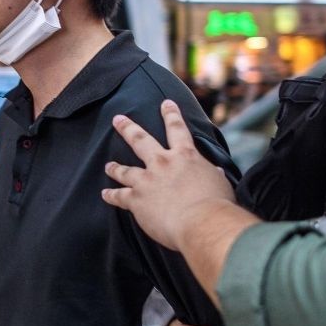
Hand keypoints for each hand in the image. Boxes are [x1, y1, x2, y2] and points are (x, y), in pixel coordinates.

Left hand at [101, 99, 236, 250]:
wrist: (201, 222)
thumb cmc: (216, 205)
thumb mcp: (219, 183)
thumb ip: (212, 174)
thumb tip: (215, 171)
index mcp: (185, 156)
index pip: (177, 129)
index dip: (171, 114)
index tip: (165, 102)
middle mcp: (162, 163)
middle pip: (141, 140)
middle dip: (128, 128)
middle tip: (117, 119)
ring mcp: (146, 180)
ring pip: (125, 169)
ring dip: (115, 167)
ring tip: (108, 165)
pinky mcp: (136, 200)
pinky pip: (119, 195)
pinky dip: (111, 195)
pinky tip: (106, 194)